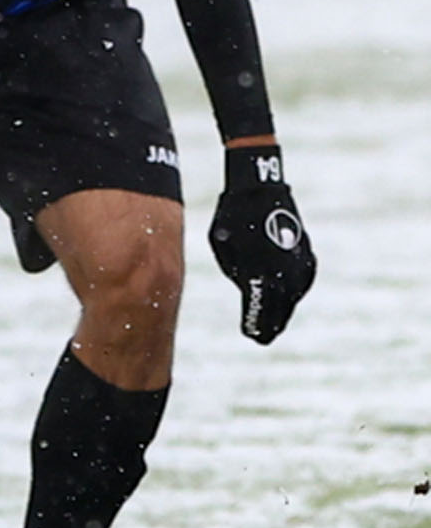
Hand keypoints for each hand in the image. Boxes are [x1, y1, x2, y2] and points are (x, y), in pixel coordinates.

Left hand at [209, 144, 315, 343]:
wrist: (259, 189)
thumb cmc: (232, 218)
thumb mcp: (222, 248)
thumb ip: (235, 272)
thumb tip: (247, 287)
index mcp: (259, 275)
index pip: (259, 311)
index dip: (255, 325)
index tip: (251, 336)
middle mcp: (283, 275)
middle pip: (279, 311)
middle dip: (270, 324)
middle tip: (263, 337)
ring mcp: (299, 265)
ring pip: (293, 297)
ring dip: (283, 310)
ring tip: (275, 323)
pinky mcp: (306, 255)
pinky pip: (301, 281)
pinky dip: (293, 291)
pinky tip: (286, 299)